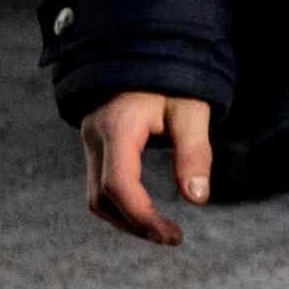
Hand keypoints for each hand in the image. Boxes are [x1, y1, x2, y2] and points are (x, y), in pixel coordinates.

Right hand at [80, 92, 215, 244]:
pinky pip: (99, 186)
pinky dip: (121, 205)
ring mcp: (90, 142)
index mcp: (117, 127)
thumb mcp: (191, 109)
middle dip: (135, 224)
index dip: (142, 217)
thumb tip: (198, 199)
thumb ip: (195, 151)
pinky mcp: (95, 146)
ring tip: (162, 230)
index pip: (118, 185)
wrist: (143, 50)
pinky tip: (147, 212)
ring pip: (96, 197)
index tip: (173, 236)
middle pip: (101, 198)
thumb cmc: (172, 77)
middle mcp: (95, 136)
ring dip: (126, 219)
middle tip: (172, 238)